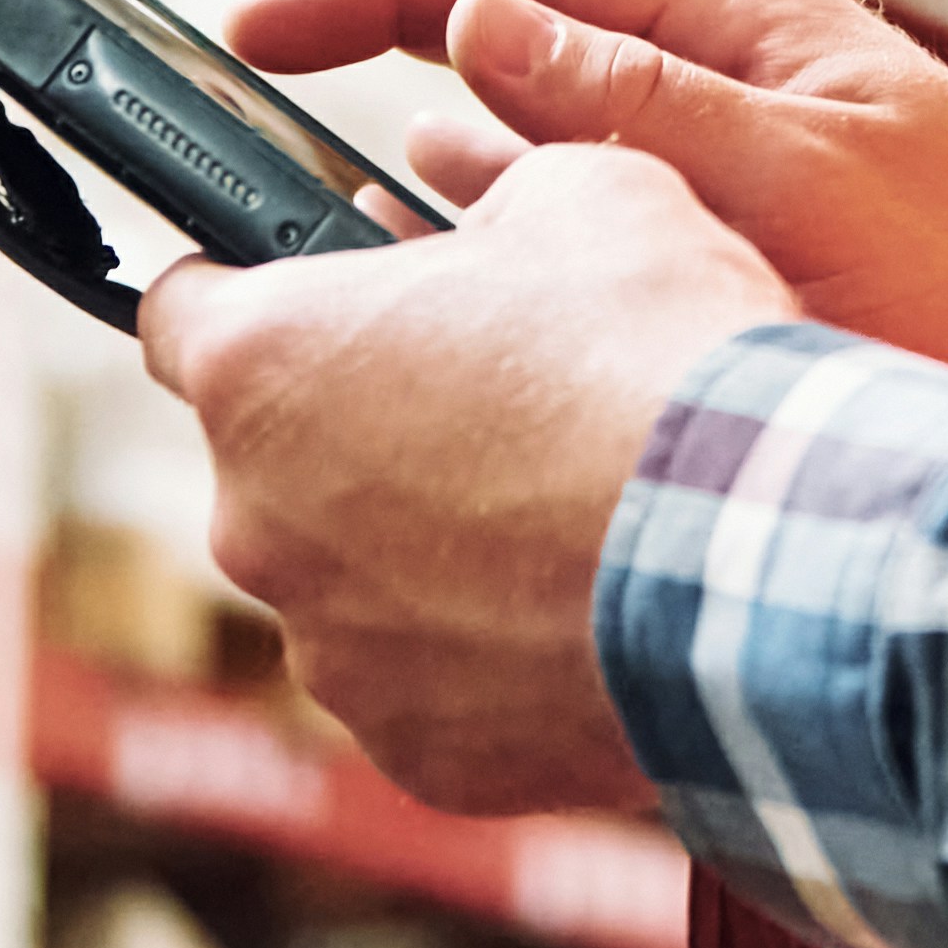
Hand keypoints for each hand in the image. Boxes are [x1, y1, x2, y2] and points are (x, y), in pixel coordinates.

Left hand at [139, 146, 788, 818]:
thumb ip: (495, 195)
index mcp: (265, 365)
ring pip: (355, 579)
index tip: (315, 287)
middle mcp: (259, 521)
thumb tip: (490, 208)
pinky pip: (431, 682)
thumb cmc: (658, 359)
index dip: (249, 286)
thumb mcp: (587, 194)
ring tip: (563, 508)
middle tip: (495, 393)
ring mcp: (332, 652)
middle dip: (369, 422)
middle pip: (280, 456)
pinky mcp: (414, 753)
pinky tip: (584, 603)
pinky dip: (488, 649)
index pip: (181, 311)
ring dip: (429, 543)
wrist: (766, 558)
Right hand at [209, 0, 947, 402]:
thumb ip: (643, 106)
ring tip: (285, 73)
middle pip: (509, 1)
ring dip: (403, 80)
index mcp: (745, 24)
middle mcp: (723, 72)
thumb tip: (476, 22)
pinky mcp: (723, 249)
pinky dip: (476, 184)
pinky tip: (410, 194)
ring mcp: (720, 154)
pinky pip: (570, 191)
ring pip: (528, 94)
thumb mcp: (807, 185)